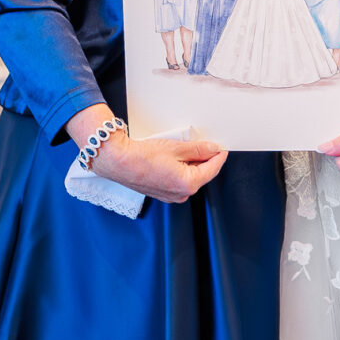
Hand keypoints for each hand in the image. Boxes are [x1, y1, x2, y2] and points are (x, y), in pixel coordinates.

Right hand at [68, 109, 226, 202]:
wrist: (118, 162)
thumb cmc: (141, 156)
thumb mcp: (175, 147)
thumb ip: (198, 150)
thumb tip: (213, 149)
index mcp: (188, 183)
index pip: (213, 169)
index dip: (218, 155)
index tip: (221, 146)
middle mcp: (182, 194)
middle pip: (202, 174)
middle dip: (205, 159)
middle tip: (204, 143)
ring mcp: (172, 196)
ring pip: (190, 178)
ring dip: (192, 164)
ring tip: (185, 148)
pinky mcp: (162, 194)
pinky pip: (179, 181)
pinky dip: (181, 170)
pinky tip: (175, 158)